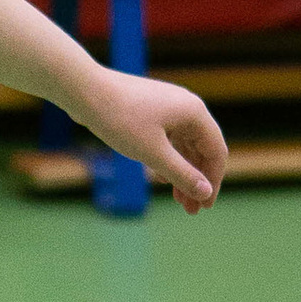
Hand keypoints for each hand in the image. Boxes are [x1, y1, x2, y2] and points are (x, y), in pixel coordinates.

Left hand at [86, 70, 227, 211]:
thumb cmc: (120, 120)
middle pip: (201, 150)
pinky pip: (167, 139)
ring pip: (183, 146)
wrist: (84, 91)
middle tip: (190, 210)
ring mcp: (168, 106)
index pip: (216, 152)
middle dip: (196, 180)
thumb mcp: (153, 154)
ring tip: (176, 199)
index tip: (205, 207)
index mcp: (194, 113)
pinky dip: (166, 159)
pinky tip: (157, 177)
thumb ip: (182, 175)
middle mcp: (186, 107)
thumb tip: (206, 192)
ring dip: (181, 172)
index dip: (213, 182)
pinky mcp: (150, 110)